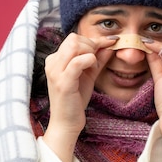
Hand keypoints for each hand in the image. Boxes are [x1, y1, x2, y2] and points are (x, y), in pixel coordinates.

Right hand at [42, 33, 116, 161]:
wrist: (66, 122)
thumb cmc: (75, 100)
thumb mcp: (88, 75)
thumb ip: (97, 59)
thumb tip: (110, 44)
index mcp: (55, 59)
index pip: (73, 38)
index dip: (92, 40)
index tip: (108, 44)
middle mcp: (52, 63)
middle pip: (74, 38)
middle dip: (91, 45)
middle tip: (97, 60)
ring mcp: (55, 72)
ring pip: (75, 46)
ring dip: (90, 53)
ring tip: (93, 67)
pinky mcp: (63, 81)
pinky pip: (78, 61)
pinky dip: (90, 61)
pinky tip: (92, 70)